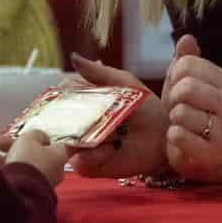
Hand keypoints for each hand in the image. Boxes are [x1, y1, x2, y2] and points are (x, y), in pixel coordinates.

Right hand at [0, 130, 69, 187]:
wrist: (20, 191)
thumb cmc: (27, 160)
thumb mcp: (29, 138)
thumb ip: (35, 134)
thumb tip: (39, 138)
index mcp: (60, 155)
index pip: (55, 143)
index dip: (40, 138)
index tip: (26, 136)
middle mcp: (55, 170)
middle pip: (34, 153)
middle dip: (14, 146)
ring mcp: (43, 183)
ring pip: (24, 165)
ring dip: (6, 158)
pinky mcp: (31, 193)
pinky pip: (20, 177)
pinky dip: (7, 171)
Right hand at [64, 53, 169, 178]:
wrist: (164, 136)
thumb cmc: (146, 107)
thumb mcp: (125, 84)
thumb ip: (99, 73)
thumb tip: (73, 58)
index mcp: (84, 102)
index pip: (60, 96)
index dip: (61, 95)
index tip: (72, 92)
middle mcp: (79, 124)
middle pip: (57, 121)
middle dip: (68, 118)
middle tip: (92, 114)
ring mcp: (83, 145)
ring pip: (65, 142)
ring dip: (84, 137)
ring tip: (110, 134)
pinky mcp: (91, 165)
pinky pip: (78, 162)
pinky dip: (92, 156)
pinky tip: (110, 149)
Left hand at [162, 35, 221, 182]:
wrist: (215, 155)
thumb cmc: (196, 113)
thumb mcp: (189, 84)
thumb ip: (186, 60)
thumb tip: (187, 37)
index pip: (186, 65)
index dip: (174, 78)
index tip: (180, 90)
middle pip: (186, 87)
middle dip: (173, 99)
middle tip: (178, 109)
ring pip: (181, 113)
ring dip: (174, 121)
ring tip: (183, 126)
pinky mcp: (210, 155)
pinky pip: (179, 136)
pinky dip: (173, 138)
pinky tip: (182, 141)